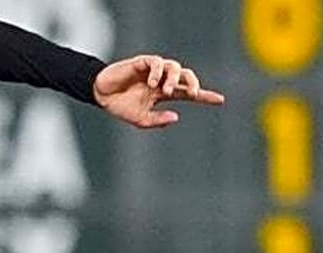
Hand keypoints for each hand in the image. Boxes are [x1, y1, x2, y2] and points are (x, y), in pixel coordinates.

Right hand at [94, 55, 224, 128]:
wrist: (101, 95)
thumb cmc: (120, 106)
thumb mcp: (140, 119)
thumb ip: (157, 121)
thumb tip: (176, 118)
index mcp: (164, 93)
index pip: (188, 93)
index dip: (205, 96)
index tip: (220, 100)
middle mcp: (162, 80)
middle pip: (186, 76)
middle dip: (193, 83)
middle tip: (194, 93)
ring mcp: (153, 70)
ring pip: (174, 67)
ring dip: (174, 78)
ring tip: (165, 90)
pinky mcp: (143, 62)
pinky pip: (157, 62)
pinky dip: (158, 71)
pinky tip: (152, 83)